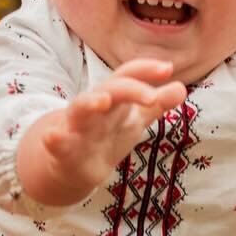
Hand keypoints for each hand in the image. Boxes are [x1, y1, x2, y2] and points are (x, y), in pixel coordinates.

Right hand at [16, 58, 185, 204]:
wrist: (72, 166)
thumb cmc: (105, 136)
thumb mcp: (134, 120)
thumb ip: (156, 105)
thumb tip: (181, 88)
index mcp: (113, 98)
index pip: (128, 75)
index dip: (145, 69)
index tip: (169, 69)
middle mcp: (95, 107)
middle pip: (110, 88)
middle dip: (130, 89)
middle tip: (151, 98)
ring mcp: (77, 126)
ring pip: (80, 108)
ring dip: (90, 102)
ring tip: (103, 101)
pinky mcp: (62, 149)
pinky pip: (56, 142)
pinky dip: (54, 139)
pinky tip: (53, 137)